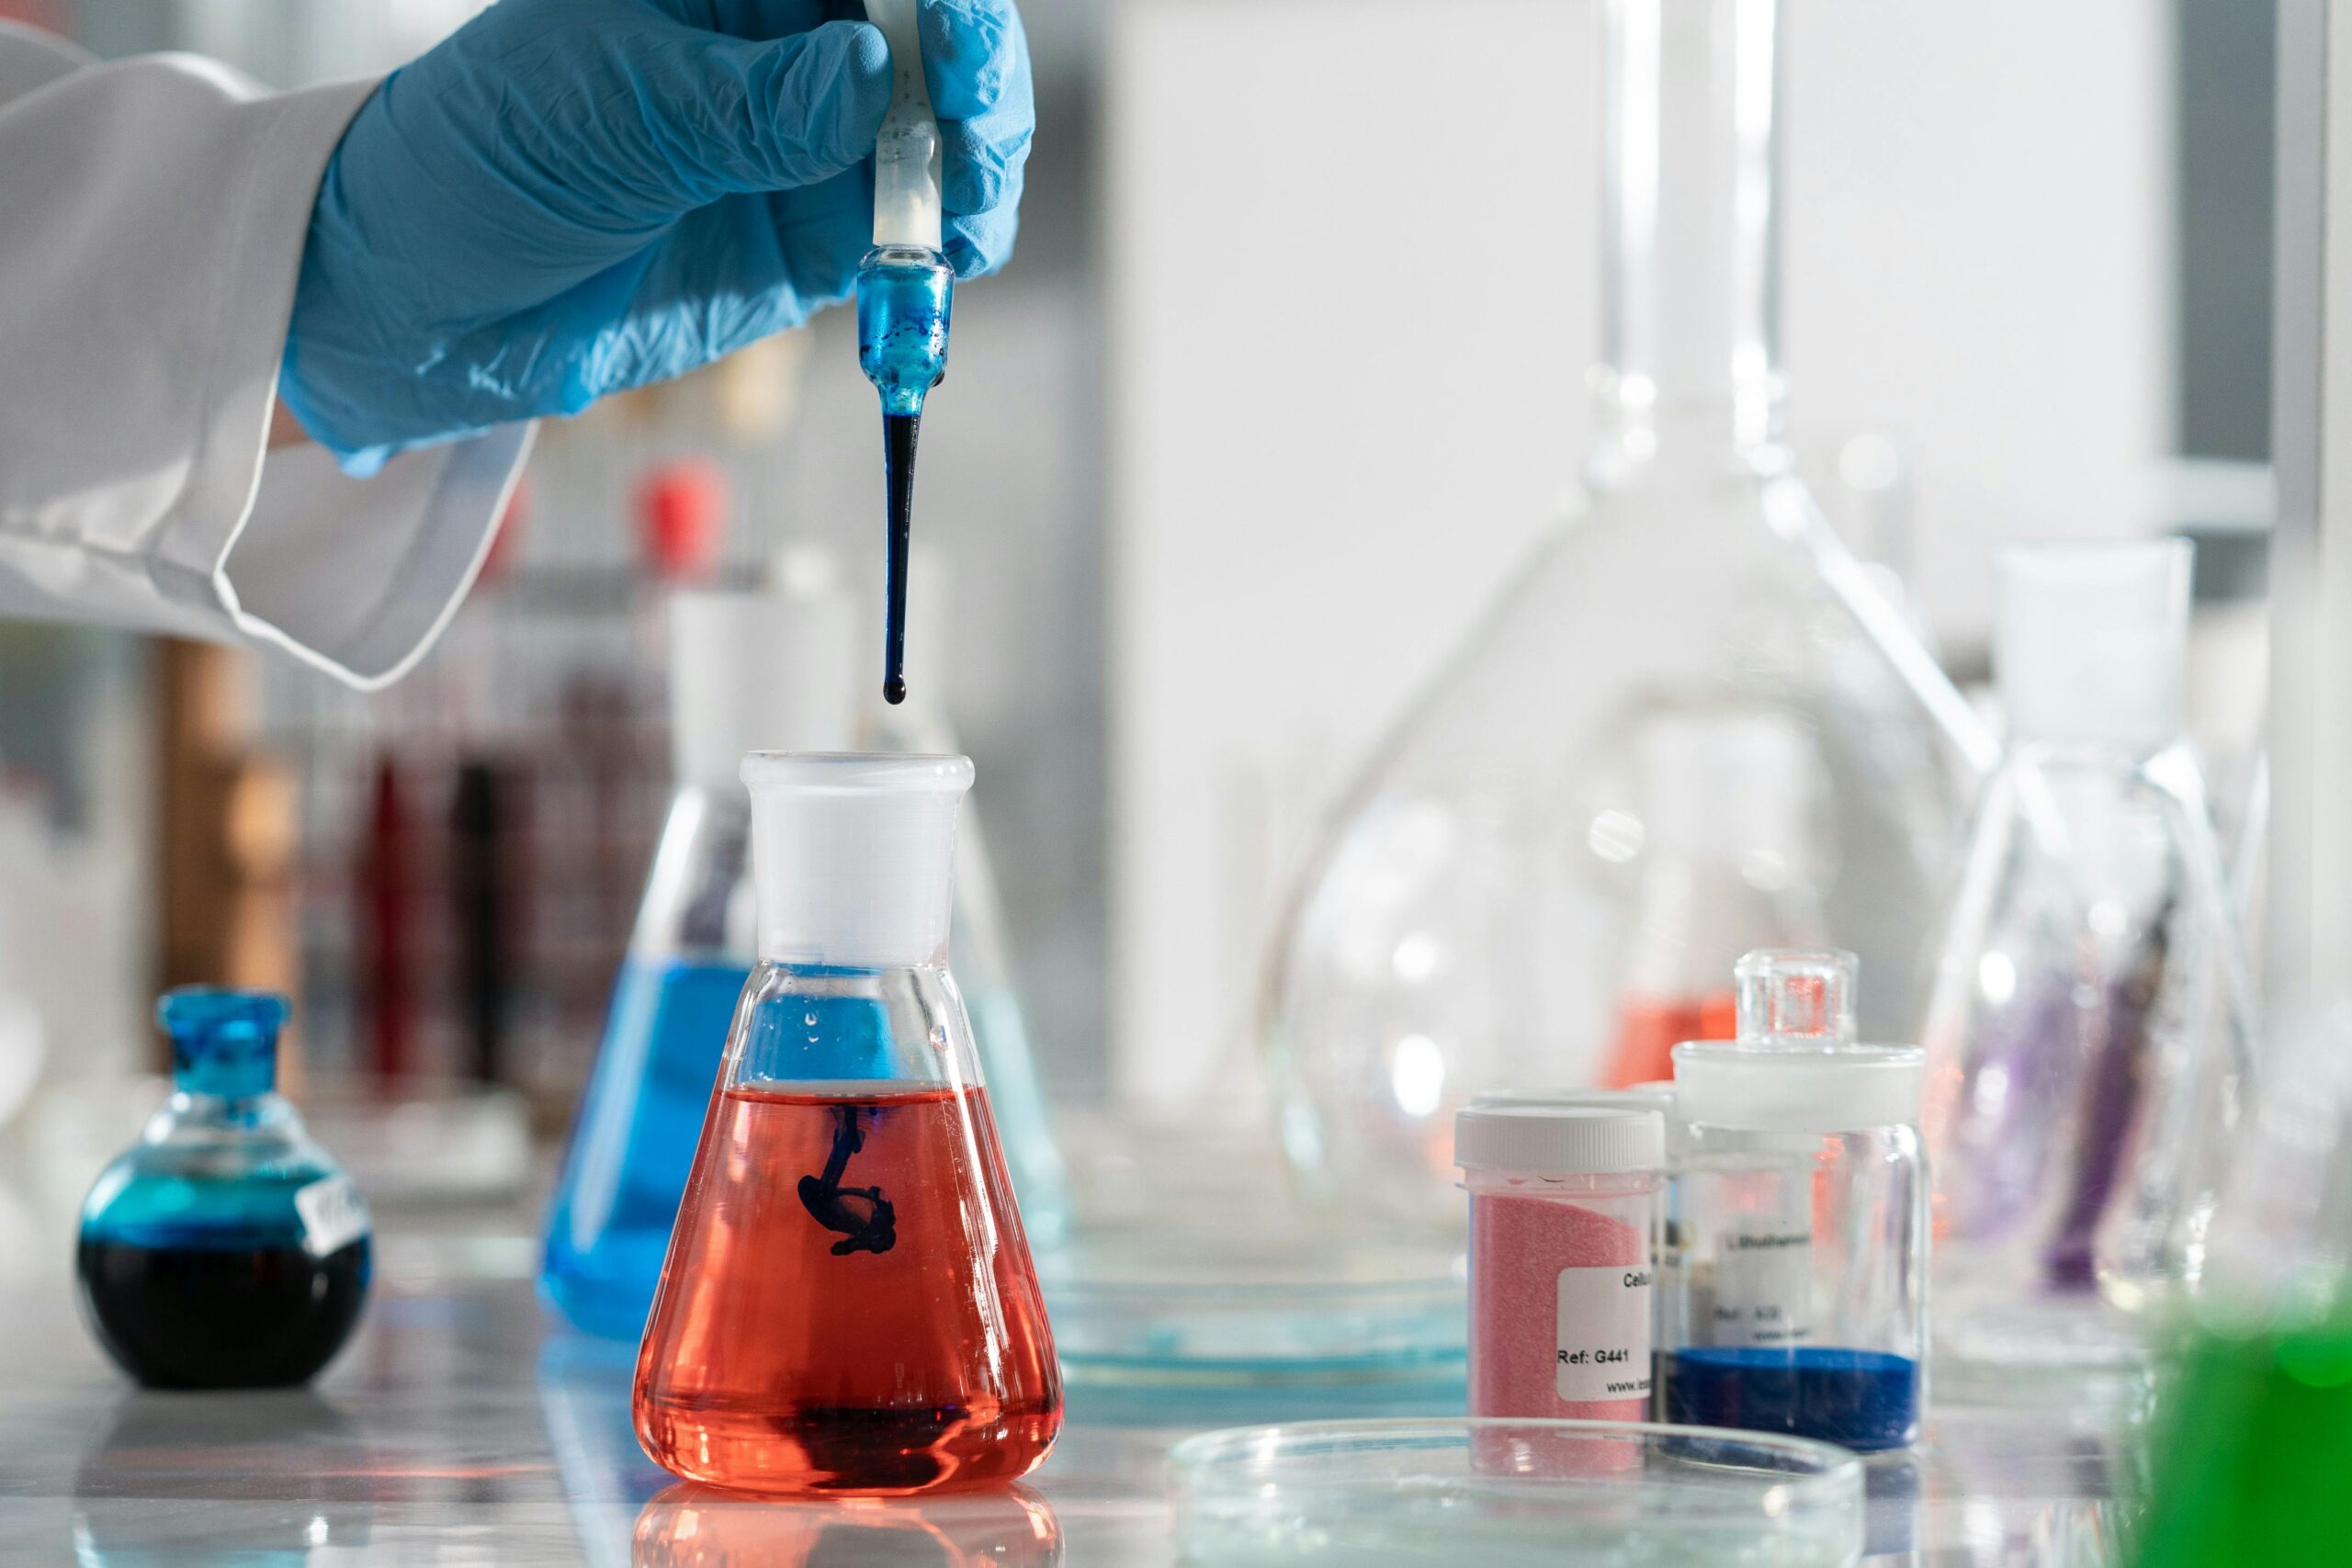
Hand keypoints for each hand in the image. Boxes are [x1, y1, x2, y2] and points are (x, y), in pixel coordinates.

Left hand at [279, 0, 1031, 472]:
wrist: (431, 300)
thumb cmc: (487, 155)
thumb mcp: (610, 114)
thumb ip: (747, 106)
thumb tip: (867, 72)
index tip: (952, 13)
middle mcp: (784, 44)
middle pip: (921, 34)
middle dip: (970, 67)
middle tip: (974, 107)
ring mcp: (809, 141)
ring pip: (939, 133)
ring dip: (978, 161)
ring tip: (972, 206)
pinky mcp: (818, 237)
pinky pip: (914, 233)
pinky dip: (948, 246)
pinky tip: (954, 256)